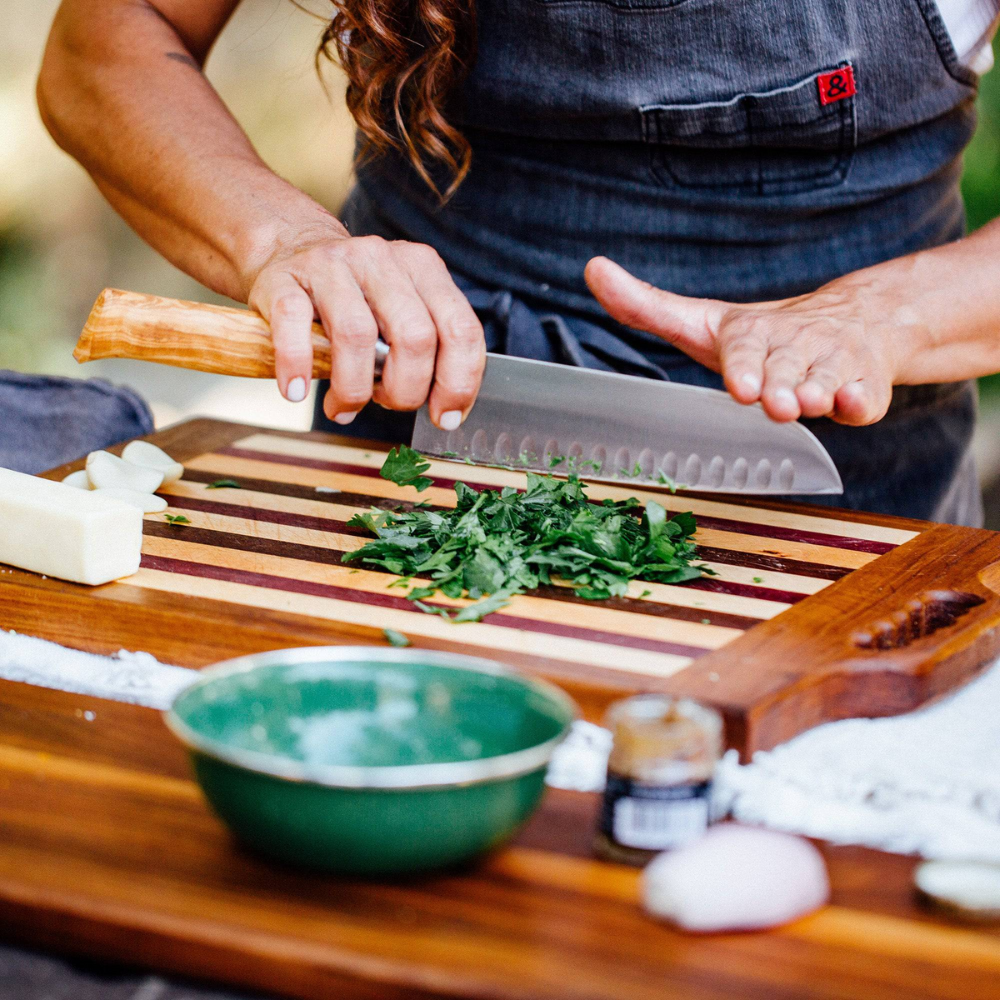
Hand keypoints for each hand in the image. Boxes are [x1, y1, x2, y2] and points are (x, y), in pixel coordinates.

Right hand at [248, 219, 485, 428]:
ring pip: (357, 334)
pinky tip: (297, 392)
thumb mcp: (401, 310)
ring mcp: (332, 265)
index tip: (444, 417)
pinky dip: (297, 366)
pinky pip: (294, 325)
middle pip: (414, 336)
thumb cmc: (356, 298)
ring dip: (353, 389)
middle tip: (388, 405)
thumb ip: (429, 350)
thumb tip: (445, 411)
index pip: (460, 329)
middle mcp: (382, 260)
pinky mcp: (284, 278)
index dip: (457, 383)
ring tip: (343, 407)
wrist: (292, 250)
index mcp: (422, 268)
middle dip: (406, 390)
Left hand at [585, 256, 905, 425]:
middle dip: (779, 384)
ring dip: (818, 391)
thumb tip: (591, 269)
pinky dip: (864, 399)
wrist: (852, 324)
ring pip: (826, 379)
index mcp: (753, 333)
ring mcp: (831, 365)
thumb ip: (648, 308)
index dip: (743, 366)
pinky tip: (855, 403)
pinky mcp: (864, 385)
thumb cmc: (762, 337)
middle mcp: (793, 346)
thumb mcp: (702, 323)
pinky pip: (868, 396)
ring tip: (806, 402)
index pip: (745, 348)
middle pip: (786, 367)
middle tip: (776, 402)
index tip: (739, 384)